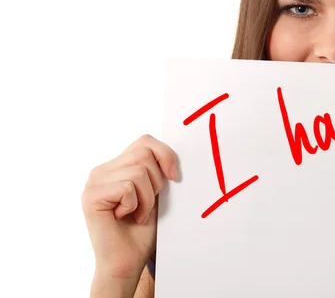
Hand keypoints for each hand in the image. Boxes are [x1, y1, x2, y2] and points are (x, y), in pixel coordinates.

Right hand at [81, 134, 177, 293]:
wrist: (128, 261)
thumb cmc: (143, 230)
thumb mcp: (155, 192)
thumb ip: (157, 169)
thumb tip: (175, 151)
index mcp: (117, 166)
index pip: (145, 141)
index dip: (165, 155)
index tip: (175, 178)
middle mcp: (102, 170)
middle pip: (144, 153)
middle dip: (156, 181)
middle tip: (147, 204)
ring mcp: (94, 182)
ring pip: (138, 171)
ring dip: (147, 198)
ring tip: (137, 213)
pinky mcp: (91, 196)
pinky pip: (127, 187)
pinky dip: (135, 205)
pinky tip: (125, 217)